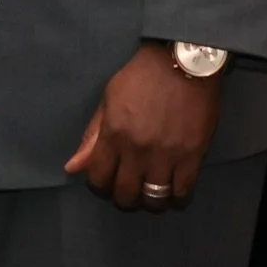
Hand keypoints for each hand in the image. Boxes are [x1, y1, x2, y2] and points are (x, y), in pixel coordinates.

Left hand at [63, 41, 223, 210]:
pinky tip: (173, 192)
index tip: (105, 182)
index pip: (98, 177)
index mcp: (113, 134)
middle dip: (123, 198)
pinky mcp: (194, 155)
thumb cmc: (140, 78)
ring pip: (154, 198)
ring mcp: (167, 154)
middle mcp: (138, 149)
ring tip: (150, 194)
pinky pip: (184, 191)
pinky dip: (177, 198)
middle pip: (125, 193)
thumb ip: (92, 137)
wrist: (182, 63)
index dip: (99, 185)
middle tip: (128, 190)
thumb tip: (72, 168)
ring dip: (150, 203)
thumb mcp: (108, 101)